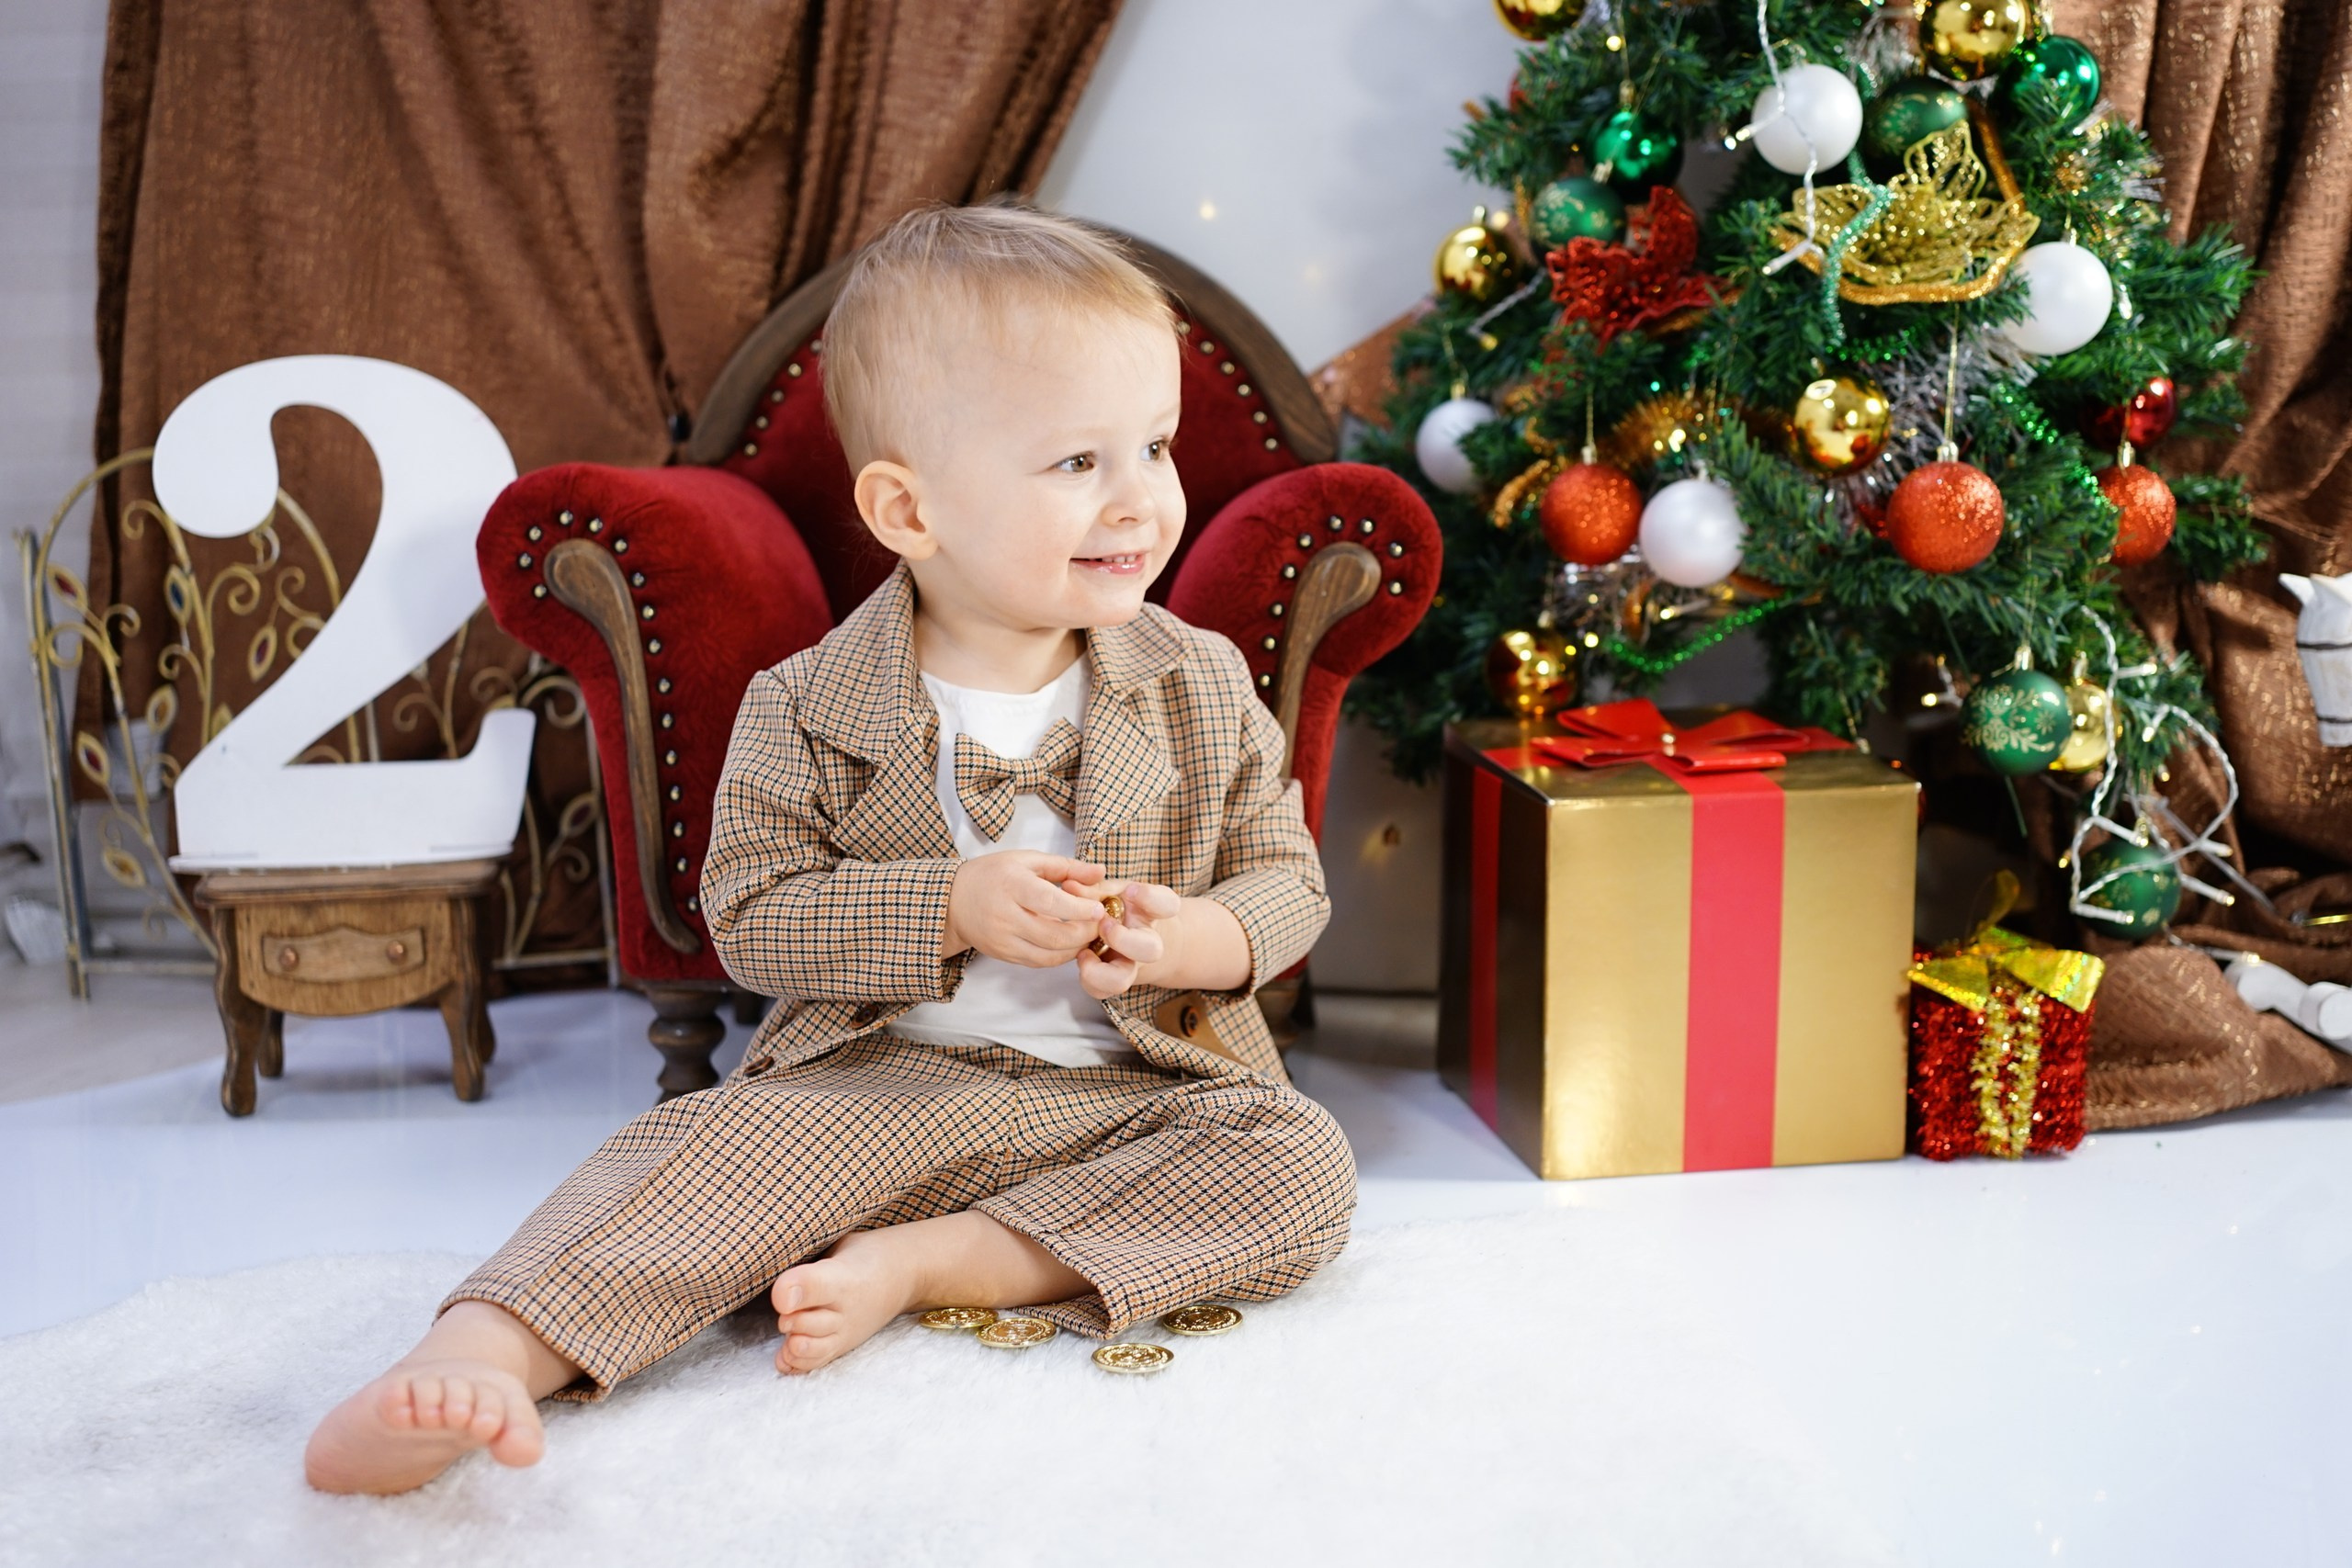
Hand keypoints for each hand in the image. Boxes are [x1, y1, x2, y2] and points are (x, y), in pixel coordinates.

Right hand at [943, 853, 1105, 967]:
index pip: (1050, 902)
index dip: (1078, 909)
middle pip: (1053, 935)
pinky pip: (1039, 962)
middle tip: (1101, 924)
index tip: (1099, 909)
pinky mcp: (1004, 955)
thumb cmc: (993, 875)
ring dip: (1076, 948)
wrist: (953, 901)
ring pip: (1049, 955)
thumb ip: (1065, 867)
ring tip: (1089, 934)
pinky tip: (1071, 944)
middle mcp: (1005, 916)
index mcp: (1011, 885)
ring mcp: (1003, 940)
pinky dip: (1060, 956)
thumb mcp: (1026, 860)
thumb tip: (1100, 872)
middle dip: (1084, 933)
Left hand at [1073, 880, 1182, 998]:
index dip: (1149, 898)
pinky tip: (1083, 957)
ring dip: (1099, 970)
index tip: (1129, 891)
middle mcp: (1146, 941)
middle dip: (1123, 939)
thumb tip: (1070, 886)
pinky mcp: (1111, 980)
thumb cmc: (1118, 906)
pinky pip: (1101, 990)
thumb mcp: (1109, 890)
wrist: (1131, 935)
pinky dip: (1088, 978)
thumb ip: (1092, 889)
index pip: (1167, 904)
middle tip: (1103, 925)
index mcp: (1151, 912)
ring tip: (1084, 952)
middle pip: (1151, 950)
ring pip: (1121, 980)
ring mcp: (1129, 965)